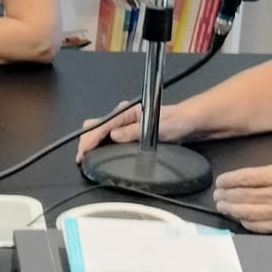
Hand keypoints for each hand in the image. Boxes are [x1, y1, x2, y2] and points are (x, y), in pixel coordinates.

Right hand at [75, 99, 201, 160]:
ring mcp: (125, 124)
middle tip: (81, 159)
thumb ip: (134, 132)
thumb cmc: (177, 122)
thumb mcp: (157, 128)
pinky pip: (109, 137)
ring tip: (86, 159)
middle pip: (96, 126)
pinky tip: (98, 155)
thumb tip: (113, 136)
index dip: (90, 139)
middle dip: (86, 141)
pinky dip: (100, 145)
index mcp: (127, 111)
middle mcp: (123, 116)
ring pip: (101, 131)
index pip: (102, 125)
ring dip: (92, 143)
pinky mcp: (129, 132)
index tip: (83, 152)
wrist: (190, 122)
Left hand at [212, 162, 271, 234]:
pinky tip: (238, 218)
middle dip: (225, 196)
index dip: (228, 180)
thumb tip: (243, 179)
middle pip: (243, 196)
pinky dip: (244, 222)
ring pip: (246, 212)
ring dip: (230, 210)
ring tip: (222, 206)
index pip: (246, 177)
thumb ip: (267, 173)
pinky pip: (258, 227)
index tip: (220, 181)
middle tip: (217, 195)